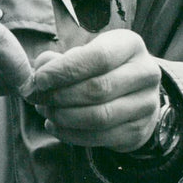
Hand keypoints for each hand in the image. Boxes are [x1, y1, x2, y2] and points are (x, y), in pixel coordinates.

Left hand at [29, 29, 161, 151]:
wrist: (134, 91)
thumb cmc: (102, 67)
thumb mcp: (85, 53)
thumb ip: (60, 60)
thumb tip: (40, 72)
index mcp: (131, 45)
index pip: (98, 57)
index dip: (65, 70)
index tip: (40, 79)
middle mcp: (145, 73)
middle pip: (98, 89)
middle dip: (60, 96)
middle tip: (37, 98)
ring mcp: (146, 104)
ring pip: (99, 117)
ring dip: (64, 117)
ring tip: (45, 111)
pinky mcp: (139, 131)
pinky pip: (101, 137)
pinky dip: (71, 134)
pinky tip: (55, 126)